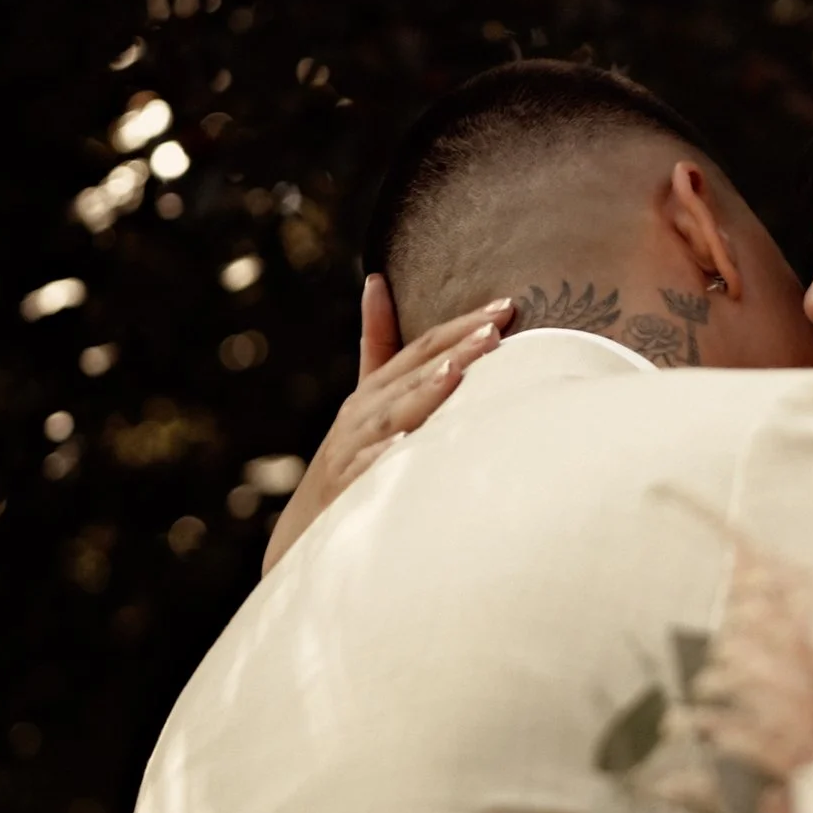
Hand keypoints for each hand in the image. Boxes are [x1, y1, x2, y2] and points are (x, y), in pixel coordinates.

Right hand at [262, 277, 513, 575]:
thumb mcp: (365, 400)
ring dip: (424, 393)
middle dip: (455, 350)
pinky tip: (407, 442)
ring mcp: (353, 450)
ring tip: (455, 373)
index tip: (504, 307)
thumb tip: (377, 281)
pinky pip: (370, 470)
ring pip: (393, 416)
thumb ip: (378, 344)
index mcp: (373, 391)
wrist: (308, 531)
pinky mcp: (348, 489)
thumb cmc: (352, 459)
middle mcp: (362, 414)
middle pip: (413, 374)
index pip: (421, 347)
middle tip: (494, 330)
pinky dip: (387, 455)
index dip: (460, 325)